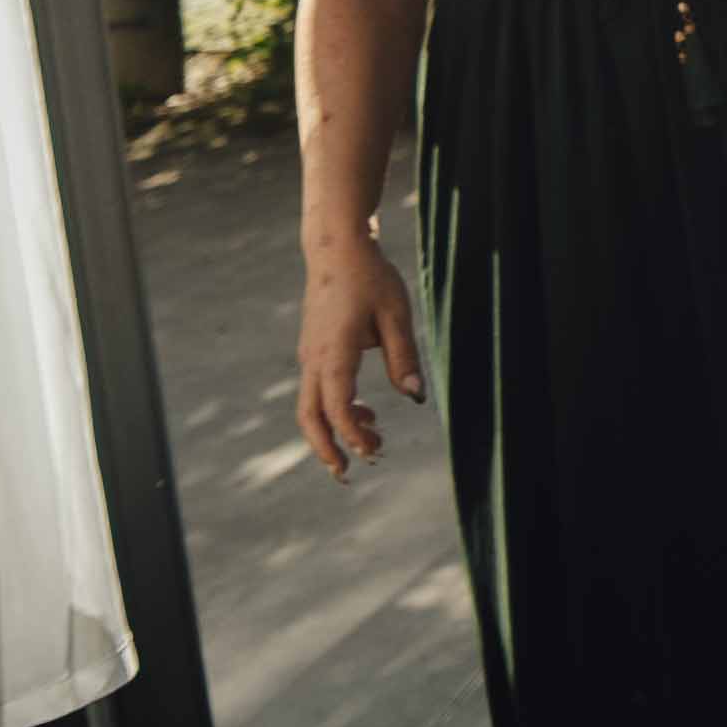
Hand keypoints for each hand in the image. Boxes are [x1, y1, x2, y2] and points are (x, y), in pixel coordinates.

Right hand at [294, 241, 425, 479]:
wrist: (336, 251)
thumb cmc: (371, 279)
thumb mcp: (396, 315)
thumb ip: (404, 357)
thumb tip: (416, 396)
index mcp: (333, 353)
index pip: (335, 406)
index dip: (350, 434)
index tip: (371, 451)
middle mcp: (314, 360)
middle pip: (310, 417)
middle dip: (327, 448)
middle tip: (350, 474)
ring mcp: (310, 356)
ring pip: (311, 407)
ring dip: (335, 431)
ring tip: (373, 443)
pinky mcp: (314, 352)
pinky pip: (319, 391)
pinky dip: (337, 410)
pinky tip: (367, 413)